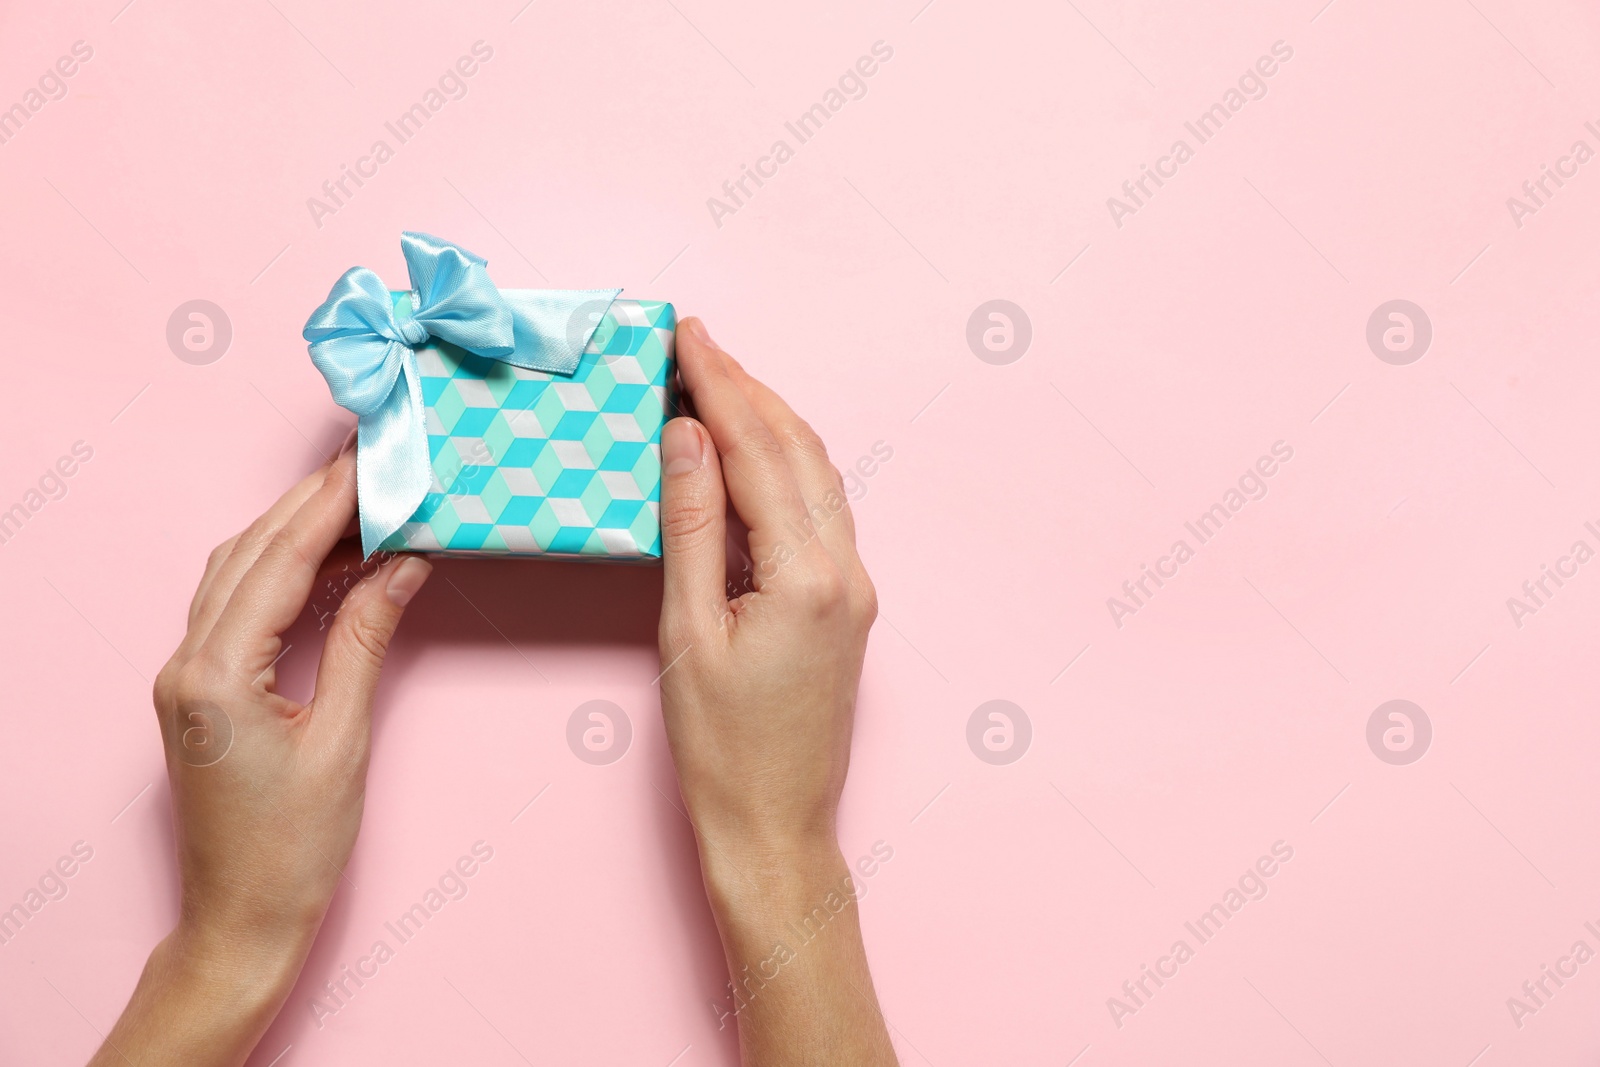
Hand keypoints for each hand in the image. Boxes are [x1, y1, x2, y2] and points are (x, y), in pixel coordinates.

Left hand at [91, 445, 432, 1066]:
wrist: (243, 919)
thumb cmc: (293, 847)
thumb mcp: (344, 738)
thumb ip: (366, 638)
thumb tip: (402, 563)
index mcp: (215, 673)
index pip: (280, 558)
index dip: (332, 503)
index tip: (375, 458)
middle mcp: (186, 663)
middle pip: (250, 551)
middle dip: (313, 500)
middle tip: (373, 460)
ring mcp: (185, 675)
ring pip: (237, 571)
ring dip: (295, 528)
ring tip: (358, 496)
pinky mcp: (199, 690)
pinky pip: (236, 605)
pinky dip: (281, 569)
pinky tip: (328, 559)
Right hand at [657, 318, 896, 1064]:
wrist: (776, 828)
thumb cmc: (722, 750)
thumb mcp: (688, 634)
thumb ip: (690, 527)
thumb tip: (685, 436)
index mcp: (809, 575)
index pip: (758, 451)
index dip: (718, 384)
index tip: (684, 333)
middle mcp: (847, 571)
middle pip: (797, 450)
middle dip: (745, 387)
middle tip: (694, 342)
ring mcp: (855, 587)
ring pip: (816, 475)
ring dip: (768, 420)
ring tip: (716, 379)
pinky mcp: (847, 604)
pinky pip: (818, 511)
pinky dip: (781, 466)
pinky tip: (745, 453)